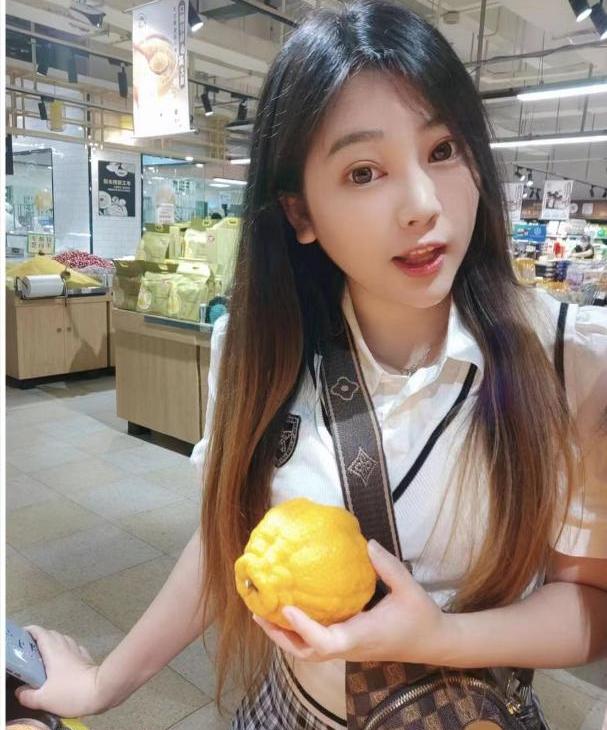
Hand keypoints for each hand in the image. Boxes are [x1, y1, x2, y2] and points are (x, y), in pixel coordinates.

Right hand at [15, 626, 105, 717]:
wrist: (101, 691)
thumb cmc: (70, 692)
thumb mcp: (43, 699)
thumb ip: (27, 695)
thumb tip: (20, 691)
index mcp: (53, 650)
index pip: (40, 632)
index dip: (29, 631)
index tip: (20, 635)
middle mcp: (65, 645)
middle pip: (51, 635)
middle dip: (39, 639)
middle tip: (28, 651)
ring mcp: (78, 650)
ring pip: (63, 640)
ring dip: (53, 644)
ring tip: (45, 657)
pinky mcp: (86, 658)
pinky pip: (73, 649)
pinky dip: (66, 651)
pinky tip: (65, 661)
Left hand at [253, 540, 450, 663]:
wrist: (433, 641)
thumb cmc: (420, 616)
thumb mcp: (408, 587)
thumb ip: (388, 566)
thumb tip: (366, 543)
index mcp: (361, 636)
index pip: (327, 641)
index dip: (304, 627)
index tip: (287, 608)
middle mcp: (349, 647)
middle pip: (307, 652)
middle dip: (280, 636)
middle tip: (259, 611)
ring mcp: (347, 649)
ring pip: (309, 651)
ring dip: (285, 635)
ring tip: (264, 612)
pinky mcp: (348, 644)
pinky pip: (317, 643)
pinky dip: (298, 632)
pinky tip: (289, 611)